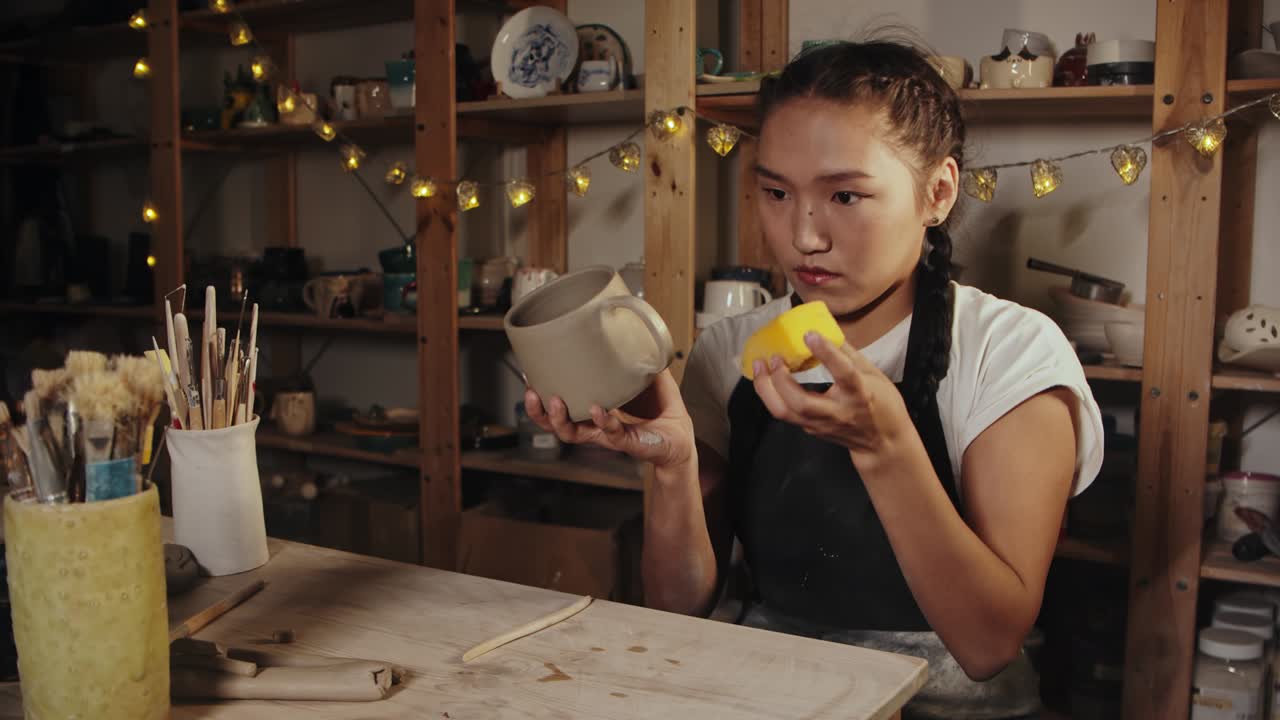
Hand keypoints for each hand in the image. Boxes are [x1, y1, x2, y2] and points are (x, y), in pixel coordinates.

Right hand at [524, 369, 695, 469]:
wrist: (681, 439)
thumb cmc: (661, 412)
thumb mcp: (648, 378)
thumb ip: (640, 358)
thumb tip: (636, 330)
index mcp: (593, 410)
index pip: (560, 405)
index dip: (541, 394)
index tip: (529, 376)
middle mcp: (594, 424)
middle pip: (554, 424)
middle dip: (538, 411)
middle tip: (531, 393)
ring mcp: (607, 434)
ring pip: (573, 434)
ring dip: (559, 419)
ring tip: (554, 402)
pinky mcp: (626, 441)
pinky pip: (609, 433)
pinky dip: (602, 420)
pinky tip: (597, 409)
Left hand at [751, 331, 911, 462]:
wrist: (883, 443)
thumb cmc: (882, 406)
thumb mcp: (874, 375)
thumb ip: (849, 354)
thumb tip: (828, 330)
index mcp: (859, 394)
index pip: (843, 373)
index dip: (826, 353)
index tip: (810, 335)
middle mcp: (837, 412)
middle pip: (800, 403)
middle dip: (781, 379)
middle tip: (774, 357)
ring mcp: (821, 424)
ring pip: (785, 412)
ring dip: (766, 389)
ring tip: (760, 366)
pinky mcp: (810, 429)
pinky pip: (785, 413)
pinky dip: (771, 395)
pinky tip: (767, 379)